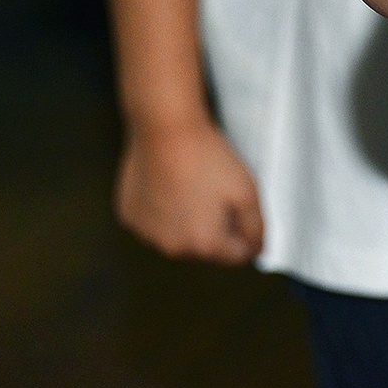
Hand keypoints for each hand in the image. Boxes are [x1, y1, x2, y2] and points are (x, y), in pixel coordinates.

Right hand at [116, 114, 263, 262]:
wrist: (166, 131)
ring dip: (187, 220)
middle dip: (216, 226)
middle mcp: (172, 248)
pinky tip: (169, 184)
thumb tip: (258, 250)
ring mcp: (146, 234)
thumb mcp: (247, 191)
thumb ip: (256, 227)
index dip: (246, 233)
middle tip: (216, 191)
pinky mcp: (129, 217)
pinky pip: (154, 221)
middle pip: (205, 247)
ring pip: (177, 235)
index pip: (236, 255)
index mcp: (204, 244)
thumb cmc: (208, 159)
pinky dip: (163, 211)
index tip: (241, 208)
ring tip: (191, 185)